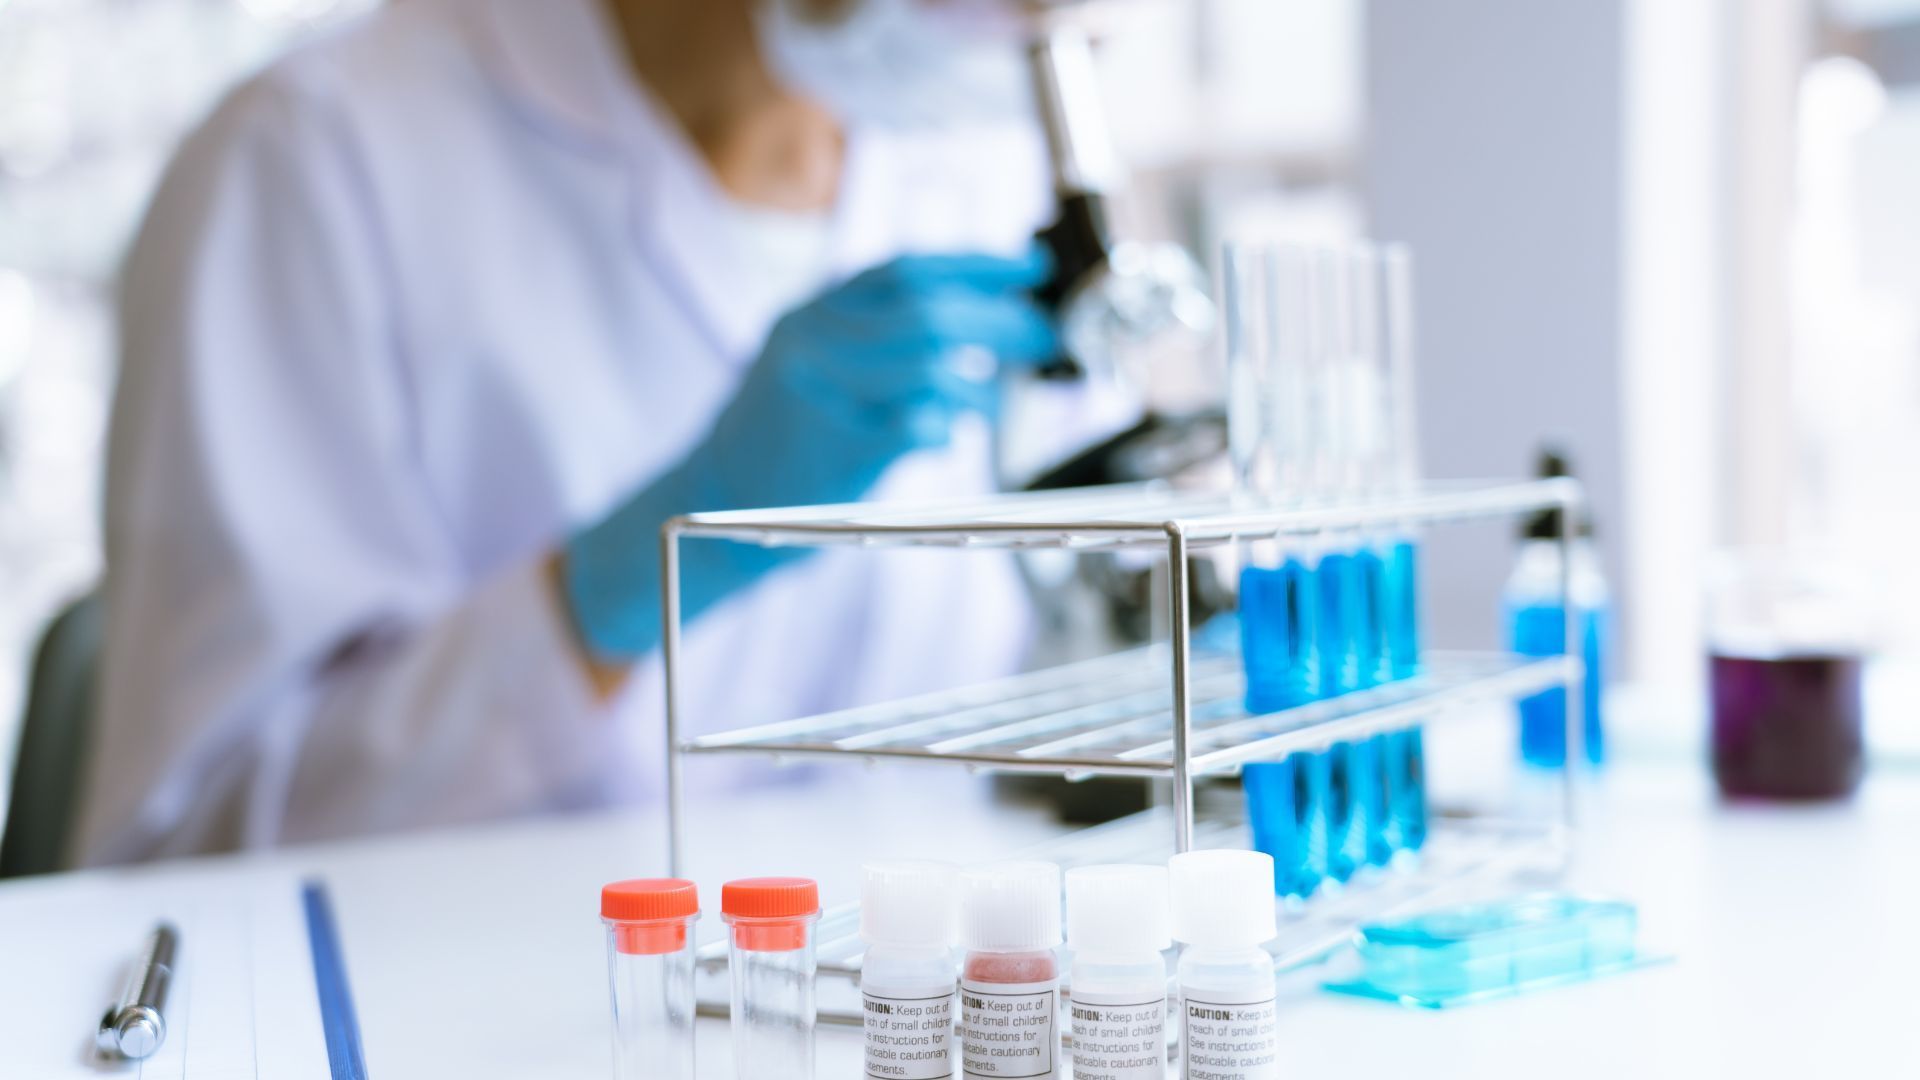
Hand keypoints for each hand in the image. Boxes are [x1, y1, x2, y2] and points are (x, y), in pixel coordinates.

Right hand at [561, 249, 1058, 661]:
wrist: (709, 495)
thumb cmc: (779, 437)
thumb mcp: (815, 362)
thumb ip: (878, 337)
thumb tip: (976, 321)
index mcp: (813, 311)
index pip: (906, 267)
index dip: (976, 264)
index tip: (1030, 269)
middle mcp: (810, 337)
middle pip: (924, 309)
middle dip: (997, 319)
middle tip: (1041, 335)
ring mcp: (817, 389)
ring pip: (922, 361)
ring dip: (977, 378)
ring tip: (1001, 394)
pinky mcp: (828, 445)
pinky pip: (909, 424)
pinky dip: (944, 426)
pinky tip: (953, 435)